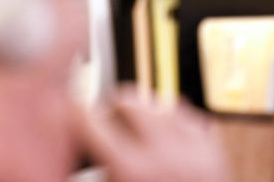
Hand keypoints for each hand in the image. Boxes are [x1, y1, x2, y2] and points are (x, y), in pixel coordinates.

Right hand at [74, 87, 231, 181]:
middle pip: (128, 100)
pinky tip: (159, 145)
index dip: (73, 116)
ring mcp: (195, 150)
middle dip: (111, 112)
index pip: (90, 118)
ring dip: (141, 116)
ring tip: (131, 140)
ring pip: (158, 104)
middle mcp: (166, 154)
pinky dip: (169, 124)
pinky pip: (186, 116)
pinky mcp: (214, 153)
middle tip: (102, 131)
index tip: (66, 117)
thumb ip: (91, 177)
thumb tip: (60, 164)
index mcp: (132, 171)